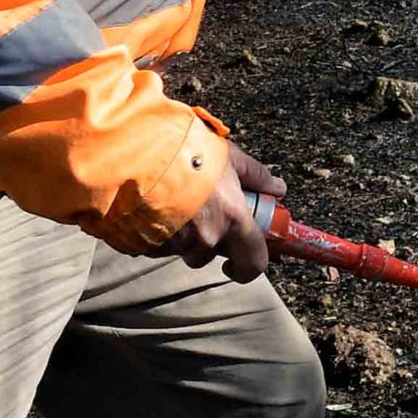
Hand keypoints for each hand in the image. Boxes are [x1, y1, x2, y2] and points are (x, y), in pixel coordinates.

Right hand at [159, 142, 285, 280]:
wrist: (140, 152)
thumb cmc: (188, 150)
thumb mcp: (229, 157)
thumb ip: (256, 176)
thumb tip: (278, 188)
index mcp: (233, 219)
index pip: (254, 263)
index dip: (249, 267)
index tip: (238, 262)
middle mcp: (207, 237)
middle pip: (210, 256)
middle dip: (206, 243)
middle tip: (199, 214)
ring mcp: (176, 243)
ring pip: (183, 251)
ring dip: (181, 236)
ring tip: (172, 204)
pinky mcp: (148, 244)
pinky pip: (158, 247)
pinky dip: (157, 234)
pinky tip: (153, 209)